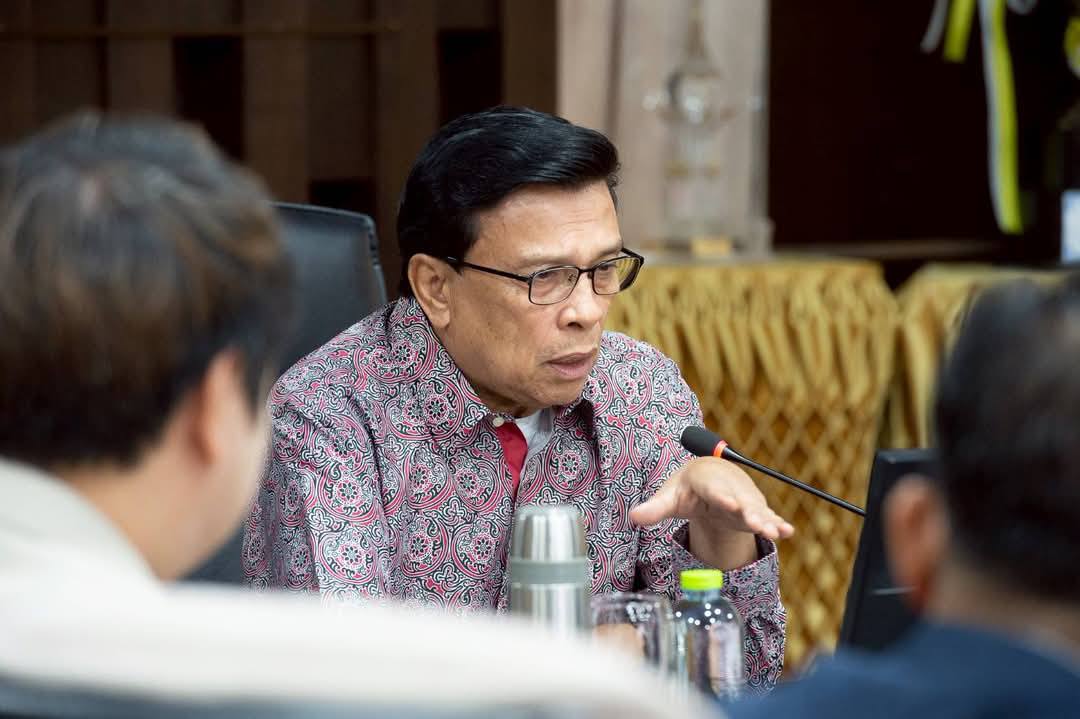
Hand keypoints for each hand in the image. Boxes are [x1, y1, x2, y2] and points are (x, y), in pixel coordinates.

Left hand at [629, 457, 794, 568]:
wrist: (711, 474)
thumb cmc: (688, 487)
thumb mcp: (670, 496)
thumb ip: (654, 508)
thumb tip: (632, 517)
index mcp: (706, 482)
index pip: (713, 490)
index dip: (720, 496)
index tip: (728, 503)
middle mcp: (728, 489)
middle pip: (740, 501)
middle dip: (749, 511)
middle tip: (757, 522)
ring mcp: (744, 500)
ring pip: (756, 510)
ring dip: (766, 520)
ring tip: (776, 532)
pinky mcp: (754, 510)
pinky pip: (768, 516)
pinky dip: (778, 523)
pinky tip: (789, 532)